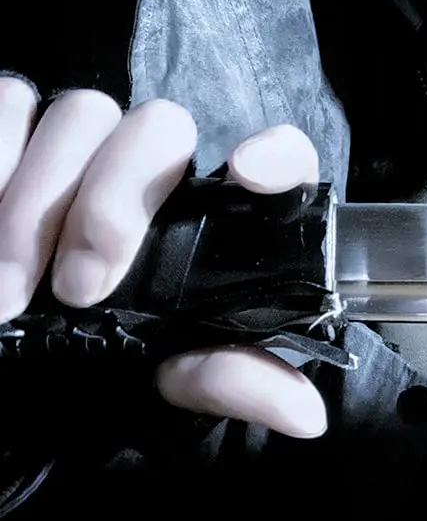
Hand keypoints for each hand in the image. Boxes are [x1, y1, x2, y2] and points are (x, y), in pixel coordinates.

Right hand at [0, 77, 326, 437]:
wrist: (27, 348)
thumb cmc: (116, 355)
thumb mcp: (173, 373)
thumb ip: (230, 378)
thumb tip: (304, 414)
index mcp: (223, 213)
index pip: (278, 156)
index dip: (275, 154)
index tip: (248, 173)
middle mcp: (164, 163)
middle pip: (158, 127)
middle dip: (113, 201)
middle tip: (81, 289)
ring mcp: (91, 140)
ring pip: (81, 115)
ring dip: (36, 202)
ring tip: (8, 296)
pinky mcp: (21, 130)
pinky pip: (9, 106)